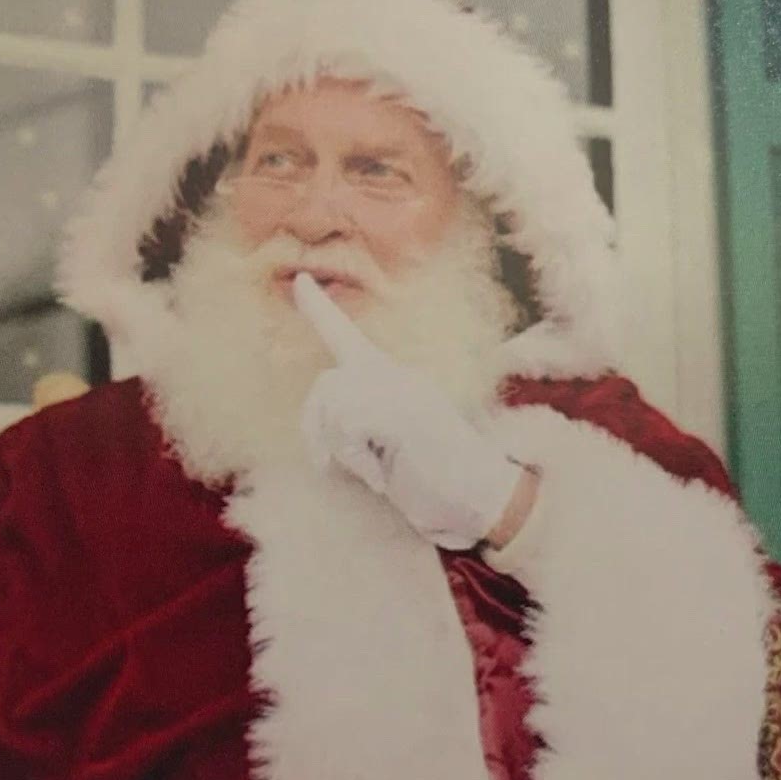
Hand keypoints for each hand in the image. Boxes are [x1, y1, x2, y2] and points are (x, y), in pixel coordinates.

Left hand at [293, 274, 525, 549]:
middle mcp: (398, 376)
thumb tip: (315, 434)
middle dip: (314, 430)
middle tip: (331, 466)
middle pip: (326, 384)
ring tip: (374, 470)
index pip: (347, 337)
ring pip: (334, 405)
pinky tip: (384, 477)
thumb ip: (356, 425)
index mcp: (392, 379)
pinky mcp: (406, 411)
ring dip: (343, 451)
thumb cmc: (430, 479)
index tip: (300, 280)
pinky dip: (357, 460)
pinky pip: (348, 426)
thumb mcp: (383, 447)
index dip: (320, 308)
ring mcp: (404, 390)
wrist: (480, 499)